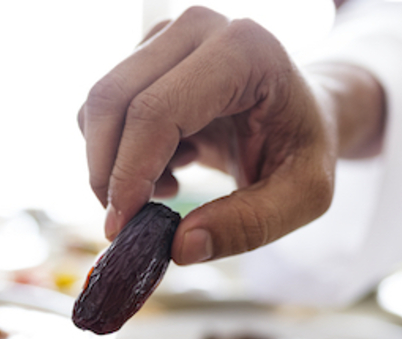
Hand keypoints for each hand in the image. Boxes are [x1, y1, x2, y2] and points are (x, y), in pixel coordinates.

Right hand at [78, 7, 382, 263]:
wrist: (300, 113)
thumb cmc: (303, 148)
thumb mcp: (303, 197)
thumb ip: (249, 225)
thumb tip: (179, 247)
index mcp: (245, 50)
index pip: (157, 111)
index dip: (130, 174)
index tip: (121, 228)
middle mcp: (199, 28)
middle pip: (112, 101)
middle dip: (106, 173)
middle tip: (127, 223)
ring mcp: (166, 35)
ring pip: (98, 106)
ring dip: (113, 164)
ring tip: (168, 187)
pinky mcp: (144, 52)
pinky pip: (101, 110)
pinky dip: (118, 152)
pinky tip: (166, 165)